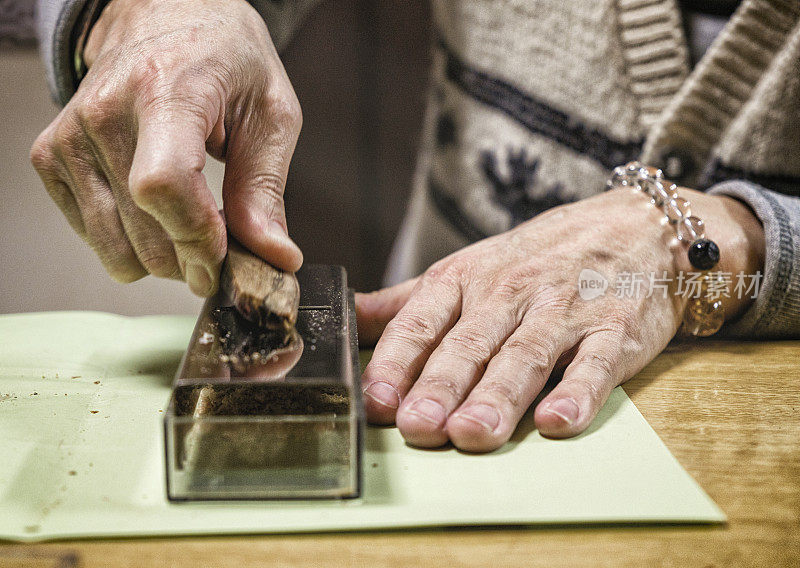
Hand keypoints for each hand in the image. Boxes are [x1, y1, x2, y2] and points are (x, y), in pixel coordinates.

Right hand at [30, 0, 302, 295]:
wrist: (168, 15)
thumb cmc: (227, 60)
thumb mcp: (270, 114)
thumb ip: (266, 189)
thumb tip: (276, 256)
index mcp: (166, 89)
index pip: (163, 184)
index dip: (196, 239)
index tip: (225, 261)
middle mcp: (106, 110)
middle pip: (142, 228)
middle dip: (191, 262)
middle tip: (222, 254)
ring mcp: (70, 134)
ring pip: (113, 245)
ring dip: (161, 260)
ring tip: (191, 232)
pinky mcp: (51, 154)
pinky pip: (91, 235)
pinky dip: (129, 243)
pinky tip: (155, 217)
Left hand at [357, 188, 764, 451]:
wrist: (635, 226)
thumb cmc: (539, 256)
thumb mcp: (469, 267)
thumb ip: (409, 301)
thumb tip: (346, 317)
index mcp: (467, 279)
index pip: (423, 322)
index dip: (396, 361)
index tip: (374, 399)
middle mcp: (511, 293)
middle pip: (469, 345)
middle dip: (441, 387)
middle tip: (417, 427)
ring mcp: (565, 311)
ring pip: (524, 357)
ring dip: (497, 397)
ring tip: (472, 434)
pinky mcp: (615, 330)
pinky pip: (595, 364)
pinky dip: (578, 392)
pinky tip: (558, 422)